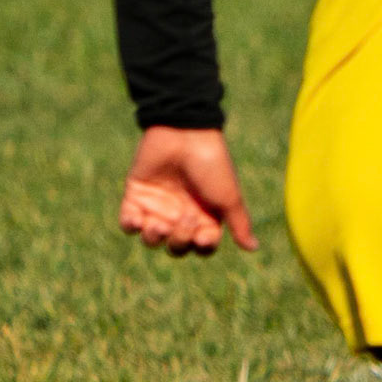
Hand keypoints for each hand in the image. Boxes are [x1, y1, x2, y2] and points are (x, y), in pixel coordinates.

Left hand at [119, 127, 257, 256]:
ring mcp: (158, 206)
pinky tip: (138, 218)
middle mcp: (182, 214)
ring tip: (158, 223)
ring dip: (153, 238)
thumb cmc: (212, 165)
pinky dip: (131, 225)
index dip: (201, 246)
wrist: (185, 134)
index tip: (202, 235)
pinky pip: (128, 223)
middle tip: (183, 217)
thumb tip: (254, 248)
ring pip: (152, 239)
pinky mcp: (137, 196)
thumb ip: (239, 224)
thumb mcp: (228, 197)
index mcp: (205, 215)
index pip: (201, 246)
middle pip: (177, 246)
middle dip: (179, 239)